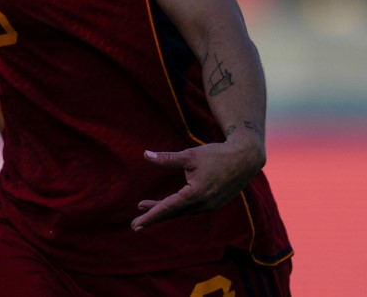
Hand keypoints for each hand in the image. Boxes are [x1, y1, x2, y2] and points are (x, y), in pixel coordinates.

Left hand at [130, 137, 265, 231]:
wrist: (245, 159)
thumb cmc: (216, 155)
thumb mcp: (189, 155)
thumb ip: (166, 159)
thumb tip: (145, 155)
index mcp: (196, 194)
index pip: (168, 207)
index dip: (151, 215)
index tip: (137, 223)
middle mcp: (203, 204)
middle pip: (173, 213)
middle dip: (154, 218)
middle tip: (135, 225)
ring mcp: (210, 205)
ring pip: (181, 211)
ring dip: (163, 211)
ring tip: (144, 206)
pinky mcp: (214, 203)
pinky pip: (190, 209)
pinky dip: (176, 208)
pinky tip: (167, 205)